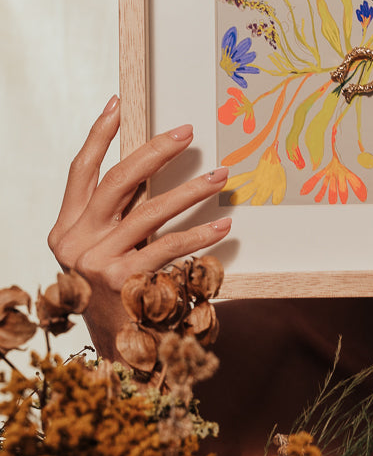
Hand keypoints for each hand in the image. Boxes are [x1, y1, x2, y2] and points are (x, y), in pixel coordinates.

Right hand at [48, 95, 231, 360]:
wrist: (120, 352)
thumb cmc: (120, 292)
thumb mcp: (109, 249)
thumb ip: (120, 213)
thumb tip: (151, 165)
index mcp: (66, 228)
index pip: (80, 170)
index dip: (98, 135)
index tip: (117, 103)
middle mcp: (74, 242)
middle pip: (116, 181)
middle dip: (154, 152)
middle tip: (187, 132)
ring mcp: (96, 262)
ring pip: (150, 212)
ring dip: (191, 191)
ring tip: (219, 176)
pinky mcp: (123, 281)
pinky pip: (169, 247)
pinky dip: (200, 235)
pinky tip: (223, 226)